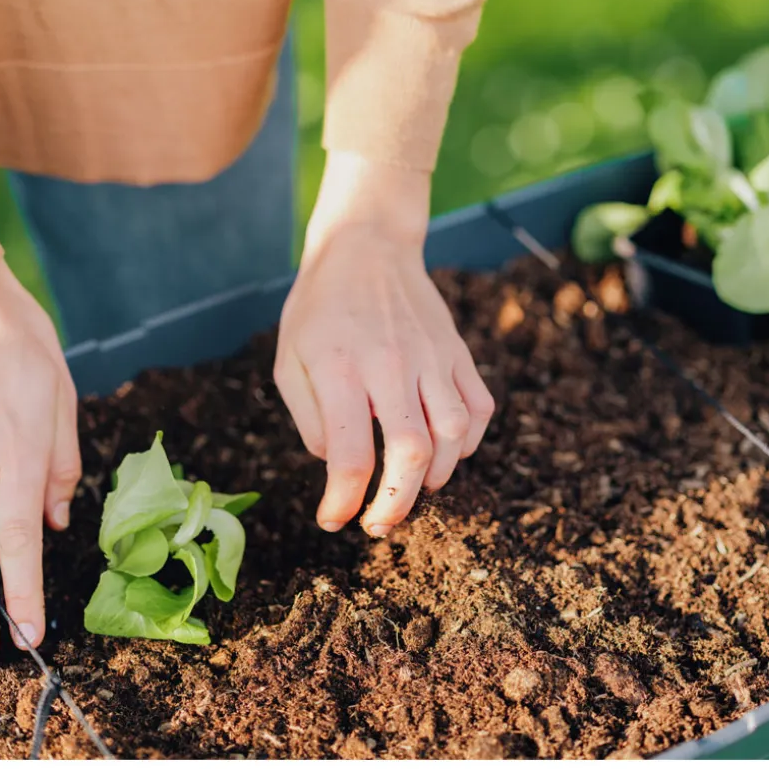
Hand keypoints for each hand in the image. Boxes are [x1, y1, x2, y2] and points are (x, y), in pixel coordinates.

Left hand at [274, 153, 493, 536]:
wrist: (366, 245)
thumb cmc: (319, 308)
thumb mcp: (290, 360)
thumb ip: (310, 419)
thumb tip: (339, 467)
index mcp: (339, 369)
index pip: (350, 456)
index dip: (344, 503)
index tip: (334, 520)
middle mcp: (390, 364)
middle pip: (411, 453)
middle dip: (397, 504)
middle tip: (379, 524)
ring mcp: (431, 356)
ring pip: (453, 434)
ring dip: (435, 476)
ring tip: (412, 485)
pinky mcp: (457, 351)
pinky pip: (478, 408)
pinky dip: (468, 443)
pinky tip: (444, 451)